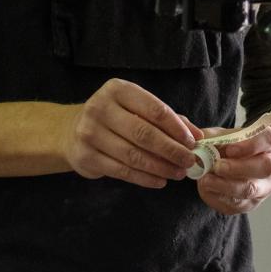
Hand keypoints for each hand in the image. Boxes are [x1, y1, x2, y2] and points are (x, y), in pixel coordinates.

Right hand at [61, 78, 198, 188]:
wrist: (72, 131)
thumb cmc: (116, 117)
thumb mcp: (138, 108)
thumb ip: (168, 118)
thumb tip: (198, 135)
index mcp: (118, 90)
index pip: (154, 109)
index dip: (176, 127)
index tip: (193, 142)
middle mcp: (100, 108)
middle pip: (144, 133)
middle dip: (171, 150)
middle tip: (189, 161)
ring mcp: (90, 133)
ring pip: (133, 155)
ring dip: (160, 167)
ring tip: (178, 173)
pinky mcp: (85, 157)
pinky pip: (121, 171)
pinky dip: (144, 178)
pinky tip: (159, 181)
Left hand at [195, 126, 270, 214]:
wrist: (239, 167)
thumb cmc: (231, 148)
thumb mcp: (223, 136)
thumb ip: (212, 138)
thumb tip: (197, 145)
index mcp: (268, 143)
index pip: (268, 140)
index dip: (250, 145)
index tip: (229, 149)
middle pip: (266, 167)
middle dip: (239, 168)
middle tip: (217, 166)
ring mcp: (264, 187)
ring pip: (251, 189)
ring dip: (226, 185)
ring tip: (206, 180)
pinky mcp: (251, 204)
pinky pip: (237, 205)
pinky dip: (219, 197)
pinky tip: (207, 189)